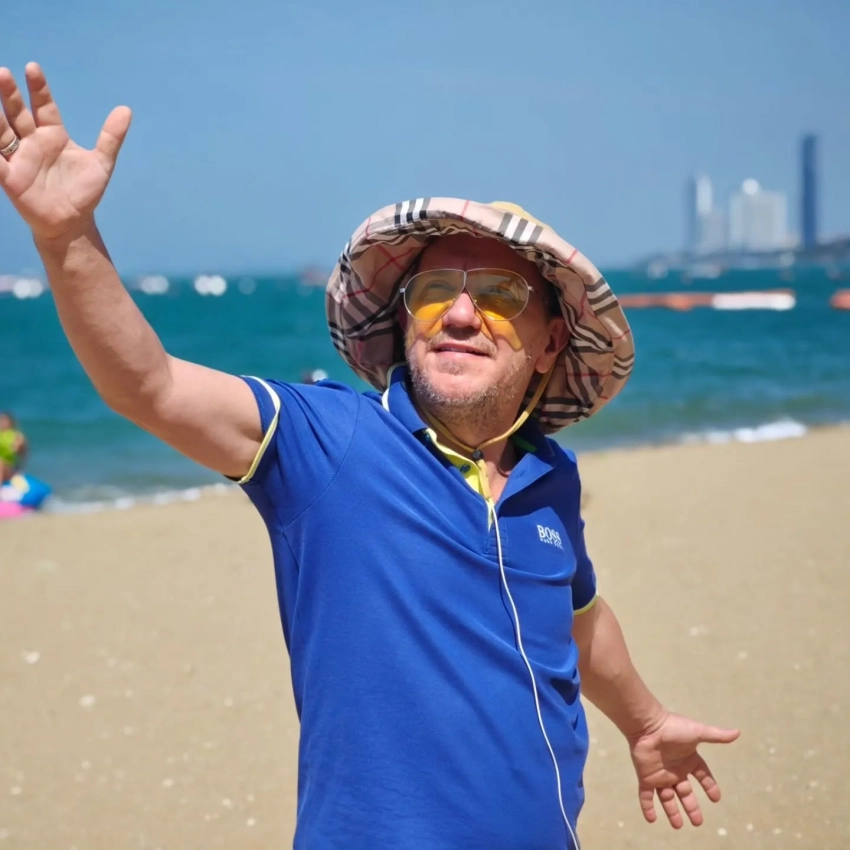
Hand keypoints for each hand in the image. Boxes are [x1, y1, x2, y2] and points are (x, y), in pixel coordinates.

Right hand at [0, 62, 130, 239]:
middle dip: (10, 94)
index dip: (39, 89)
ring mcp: (19, 159)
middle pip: (18, 113)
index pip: (44, 107)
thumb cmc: (84, 193)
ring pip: (1, 131)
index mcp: (53, 136)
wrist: (72, 224)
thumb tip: (126, 110)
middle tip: (2, 73)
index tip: (32, 68)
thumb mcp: (101, 163)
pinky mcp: (9, 178)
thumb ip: (111, 137)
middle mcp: (33, 142)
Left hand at [628, 711, 739, 828]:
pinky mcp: (646, 777)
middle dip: (691, 807)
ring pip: (667, 798)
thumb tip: (737, 732)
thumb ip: (716, 736)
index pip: (702, 776)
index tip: (716, 798)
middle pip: (685, 793)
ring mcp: (660, 775)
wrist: (647, 725)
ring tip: (678, 826)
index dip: (710, 787)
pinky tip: (651, 820)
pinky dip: (647, 808)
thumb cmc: (673, 727)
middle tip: (698, 823)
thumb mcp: (698, 732)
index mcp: (688, 759)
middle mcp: (675, 770)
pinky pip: (646, 796)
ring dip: (672, 812)